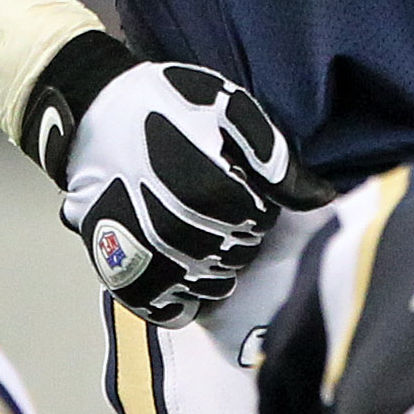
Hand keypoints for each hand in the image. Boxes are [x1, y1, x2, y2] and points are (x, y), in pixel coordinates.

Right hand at [21, 32, 331, 324]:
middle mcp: (177, 233)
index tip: (237, 179)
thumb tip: (321, 198)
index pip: (260, 223)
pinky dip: (180, 298)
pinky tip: (181, 269)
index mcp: (208, 192)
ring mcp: (146, 257)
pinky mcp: (120, 273)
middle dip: (238, 232)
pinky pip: (165, 309)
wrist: (93, 113)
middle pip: (237, 256)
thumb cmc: (165, 104)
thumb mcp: (228, 107)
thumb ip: (273, 155)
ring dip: (215, 264)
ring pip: (208, 286)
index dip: (257, 201)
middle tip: (215, 200)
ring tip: (198, 227)